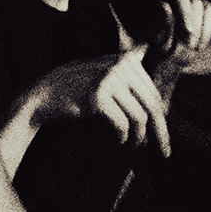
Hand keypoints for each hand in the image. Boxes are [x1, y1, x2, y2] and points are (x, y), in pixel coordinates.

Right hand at [34, 45, 170, 156]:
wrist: (45, 94)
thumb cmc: (78, 90)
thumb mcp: (105, 75)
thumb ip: (129, 76)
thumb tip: (156, 85)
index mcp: (126, 58)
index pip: (153, 93)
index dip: (161, 118)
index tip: (164, 137)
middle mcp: (120, 64)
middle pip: (152, 104)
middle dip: (160, 132)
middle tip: (165, 153)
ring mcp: (109, 78)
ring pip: (139, 116)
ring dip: (139, 138)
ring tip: (134, 149)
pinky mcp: (98, 95)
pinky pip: (122, 124)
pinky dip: (122, 138)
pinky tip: (118, 143)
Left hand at [155, 0, 210, 71]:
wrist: (170, 47)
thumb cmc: (160, 39)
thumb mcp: (156, 34)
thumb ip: (161, 21)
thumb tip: (166, 5)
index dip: (186, 14)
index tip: (188, 32)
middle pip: (196, 2)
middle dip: (195, 26)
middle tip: (190, 45)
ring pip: (210, 9)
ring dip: (205, 31)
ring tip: (196, 46)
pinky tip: (203, 39)